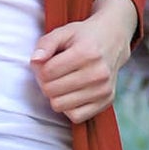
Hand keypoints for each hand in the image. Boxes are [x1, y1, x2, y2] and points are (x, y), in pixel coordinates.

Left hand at [30, 0, 136, 124]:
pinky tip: (70, 94)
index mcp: (86, 53)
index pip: (47, 72)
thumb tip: (35, 60)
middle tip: (52, 74)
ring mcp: (103, 89)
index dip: (39, 69)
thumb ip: (46, 44)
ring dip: (55, 96)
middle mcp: (98, 73)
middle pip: (51, 91)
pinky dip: (68, 108)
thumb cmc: (84, 37)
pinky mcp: (106, 101)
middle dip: (46, 82)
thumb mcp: (63, 32)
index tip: (45, 63)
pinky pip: (76, 117)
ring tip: (61, 83)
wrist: (113, 40)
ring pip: (60, 106)